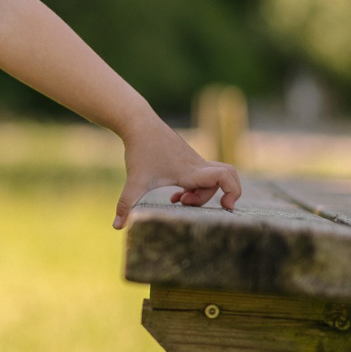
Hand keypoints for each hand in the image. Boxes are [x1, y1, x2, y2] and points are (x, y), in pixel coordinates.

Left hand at [113, 118, 241, 229]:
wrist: (139, 124)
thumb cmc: (140, 151)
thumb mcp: (134, 181)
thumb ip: (126, 204)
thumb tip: (117, 227)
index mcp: (190, 172)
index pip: (225, 177)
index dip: (234, 192)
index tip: (225, 207)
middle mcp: (197, 166)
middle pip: (225, 181)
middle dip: (210, 198)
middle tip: (186, 204)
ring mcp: (195, 162)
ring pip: (212, 180)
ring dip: (200, 195)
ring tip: (178, 200)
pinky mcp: (188, 160)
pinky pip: (204, 176)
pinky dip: (195, 188)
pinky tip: (175, 197)